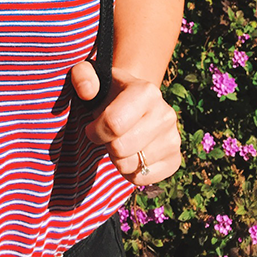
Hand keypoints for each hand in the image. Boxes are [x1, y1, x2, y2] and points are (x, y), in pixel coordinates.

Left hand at [70, 61, 181, 184]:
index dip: (94, 131)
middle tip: (107, 134)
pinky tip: (130, 154)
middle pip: (120, 148)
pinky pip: (142, 179)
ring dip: (116, 158)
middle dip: (106, 144)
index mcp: (146, 92)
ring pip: (130, 165)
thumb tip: (86, 91)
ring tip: (119, 141)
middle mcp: (165, 114)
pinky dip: (129, 171)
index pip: (113, 124)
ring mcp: (173, 139)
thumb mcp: (90, 76)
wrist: (133, 103)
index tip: (91, 126)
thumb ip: (81, 76)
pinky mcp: (175, 160)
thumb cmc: (107, 91)